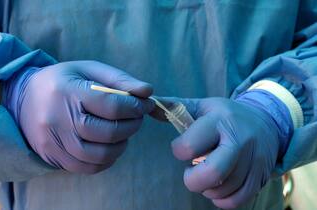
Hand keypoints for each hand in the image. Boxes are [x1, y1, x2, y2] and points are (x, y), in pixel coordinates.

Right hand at [2, 61, 153, 173]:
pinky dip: (106, 160)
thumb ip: (120, 79)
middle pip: (108, 133)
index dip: (136, 107)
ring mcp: (54, 141)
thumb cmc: (63, 81)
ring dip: (121, 145)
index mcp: (68, 91)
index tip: (144, 105)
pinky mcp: (53, 156)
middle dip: (132, 125)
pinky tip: (110, 146)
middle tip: (136, 117)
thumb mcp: (89, 70)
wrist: (23, 98)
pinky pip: (88, 167)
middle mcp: (58, 119)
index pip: (112, 105)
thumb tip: (148, 91)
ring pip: (100, 155)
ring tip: (123, 132)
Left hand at [151, 97, 280, 208]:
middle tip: (190, 172)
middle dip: (192, 180)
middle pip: (212, 172)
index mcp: (219, 119)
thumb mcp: (203, 105)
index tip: (183, 147)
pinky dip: (221, 199)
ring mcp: (253, 159)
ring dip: (207, 188)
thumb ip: (175, 107)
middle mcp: (239, 139)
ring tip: (206, 173)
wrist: (268, 122)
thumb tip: (148, 106)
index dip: (179, 150)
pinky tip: (218, 185)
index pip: (189, 146)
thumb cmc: (226, 115)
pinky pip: (237, 200)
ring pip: (223, 189)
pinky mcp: (260, 176)